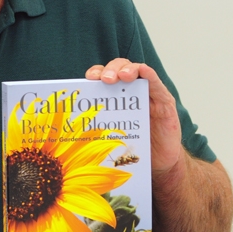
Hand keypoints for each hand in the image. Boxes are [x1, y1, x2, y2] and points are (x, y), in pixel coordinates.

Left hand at [85, 59, 182, 174]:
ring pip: (137, 71)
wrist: (159, 162)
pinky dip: (150, 75)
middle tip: (105, 79)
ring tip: (122, 76)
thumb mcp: (110, 133)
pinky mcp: (164, 102)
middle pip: (119, 69)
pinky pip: (157, 84)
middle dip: (110, 70)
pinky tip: (144, 71)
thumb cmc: (132, 146)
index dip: (95, 73)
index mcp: (115, 95)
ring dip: (128, 70)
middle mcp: (131, 90)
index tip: (88, 78)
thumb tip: (68, 124)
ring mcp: (148, 94)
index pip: (103, 76)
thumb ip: (97, 123)